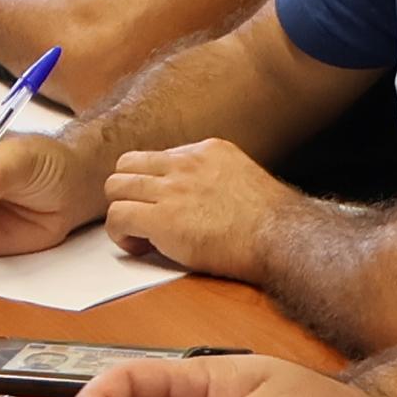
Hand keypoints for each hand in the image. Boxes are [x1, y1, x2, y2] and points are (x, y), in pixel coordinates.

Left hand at [100, 138, 290, 278]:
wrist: (281, 236)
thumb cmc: (273, 223)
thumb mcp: (245, 181)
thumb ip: (216, 181)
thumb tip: (203, 200)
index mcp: (207, 150)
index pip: (158, 157)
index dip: (153, 184)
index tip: (160, 204)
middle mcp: (185, 163)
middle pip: (128, 164)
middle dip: (127, 191)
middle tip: (139, 215)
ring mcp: (171, 188)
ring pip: (115, 186)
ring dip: (120, 210)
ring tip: (136, 232)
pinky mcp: (162, 218)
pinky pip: (117, 217)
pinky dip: (119, 234)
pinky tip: (138, 246)